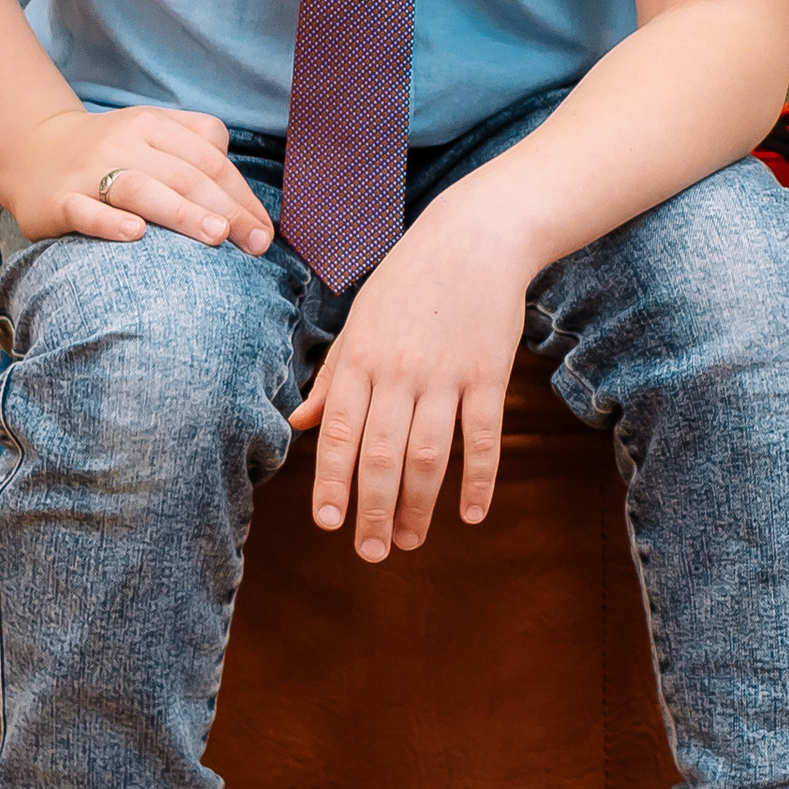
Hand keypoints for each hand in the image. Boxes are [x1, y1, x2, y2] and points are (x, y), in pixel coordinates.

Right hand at [0, 102, 275, 253]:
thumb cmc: (112, 151)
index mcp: (153, 124)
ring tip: (216, 235)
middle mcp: (123, 142)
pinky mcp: (58, 200)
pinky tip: (135, 234)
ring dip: (181, 211)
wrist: (32, 149)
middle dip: (226, 209)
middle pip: (184, 174)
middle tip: (255, 242)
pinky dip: (109, 222)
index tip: (265, 232)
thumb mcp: (154, 133)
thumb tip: (243, 194)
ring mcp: (89, 171)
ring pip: (140, 187)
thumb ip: (200, 146)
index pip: (209, 159)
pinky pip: (84, 211)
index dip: (242, 196)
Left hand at [292, 172, 534, 558]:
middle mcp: (399, 370)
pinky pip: (483, 436)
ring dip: (419, 505)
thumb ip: (333, 377)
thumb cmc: (409, 281)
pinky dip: (479, 479)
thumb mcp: (360, 322)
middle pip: (382, 456)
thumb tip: (299, 424)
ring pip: (429, 454)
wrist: (474, 235)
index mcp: (360, 358)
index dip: (333, 484)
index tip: (329, 525)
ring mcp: (446, 373)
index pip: (340, 434)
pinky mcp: (489, 372)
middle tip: (371, 552)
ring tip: (409, 540)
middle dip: (373, 511)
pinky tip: (470, 513)